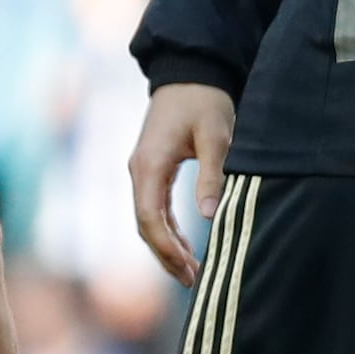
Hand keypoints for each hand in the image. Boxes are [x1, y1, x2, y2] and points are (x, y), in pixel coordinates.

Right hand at [130, 81, 235, 282]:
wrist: (189, 72)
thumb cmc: (204, 101)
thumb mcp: (215, 136)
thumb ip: (211, 175)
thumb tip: (208, 216)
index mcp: (150, 164)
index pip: (150, 217)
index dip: (166, 247)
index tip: (188, 267)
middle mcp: (139, 171)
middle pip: (145, 224)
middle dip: (166, 255)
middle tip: (193, 281)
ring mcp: (143, 171)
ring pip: (148, 219)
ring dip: (167, 247)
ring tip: (191, 272)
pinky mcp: (153, 170)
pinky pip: (155, 209)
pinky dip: (168, 231)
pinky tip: (185, 247)